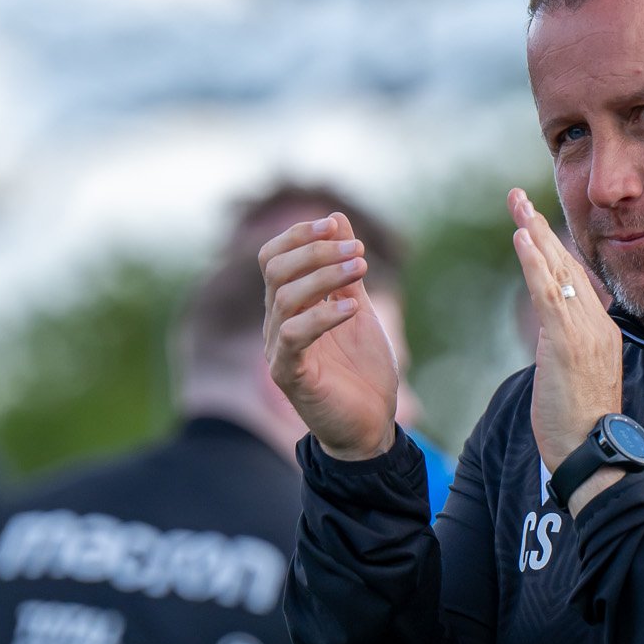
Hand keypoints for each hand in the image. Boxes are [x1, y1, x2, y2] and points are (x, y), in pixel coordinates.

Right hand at [260, 212, 398, 460]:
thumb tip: (337, 219)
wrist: (370, 424)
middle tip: (357, 249)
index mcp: (291, 306)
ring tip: (361, 268)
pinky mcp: (290, 375)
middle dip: (316, 251)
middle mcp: (278, 324)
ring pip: (285, 298)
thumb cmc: (361, 369)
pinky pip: (294, 337)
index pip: (273, 258)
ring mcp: (279, 350)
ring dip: (326, 276)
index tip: (335, 224)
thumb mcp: (359, 309)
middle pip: (275, 271)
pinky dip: (323, 316)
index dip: (298, 236)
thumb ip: (346, 271)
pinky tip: (353, 308)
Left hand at [508, 188, 625, 473]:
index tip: (536, 225)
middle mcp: (598, 325)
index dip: (555, 250)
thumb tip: (552, 337)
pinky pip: (549, 293)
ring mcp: (585, 332)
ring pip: (559, 272)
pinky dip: (535, 263)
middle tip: (518, 198)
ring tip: (517, 206)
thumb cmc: (580, 426)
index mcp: (602, 332)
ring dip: (535, 235)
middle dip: (542, 229)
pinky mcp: (568, 342)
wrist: (594, 454)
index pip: (577, 280)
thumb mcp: (575, 379)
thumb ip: (566, 350)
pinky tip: (523, 238)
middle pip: (568, 266)